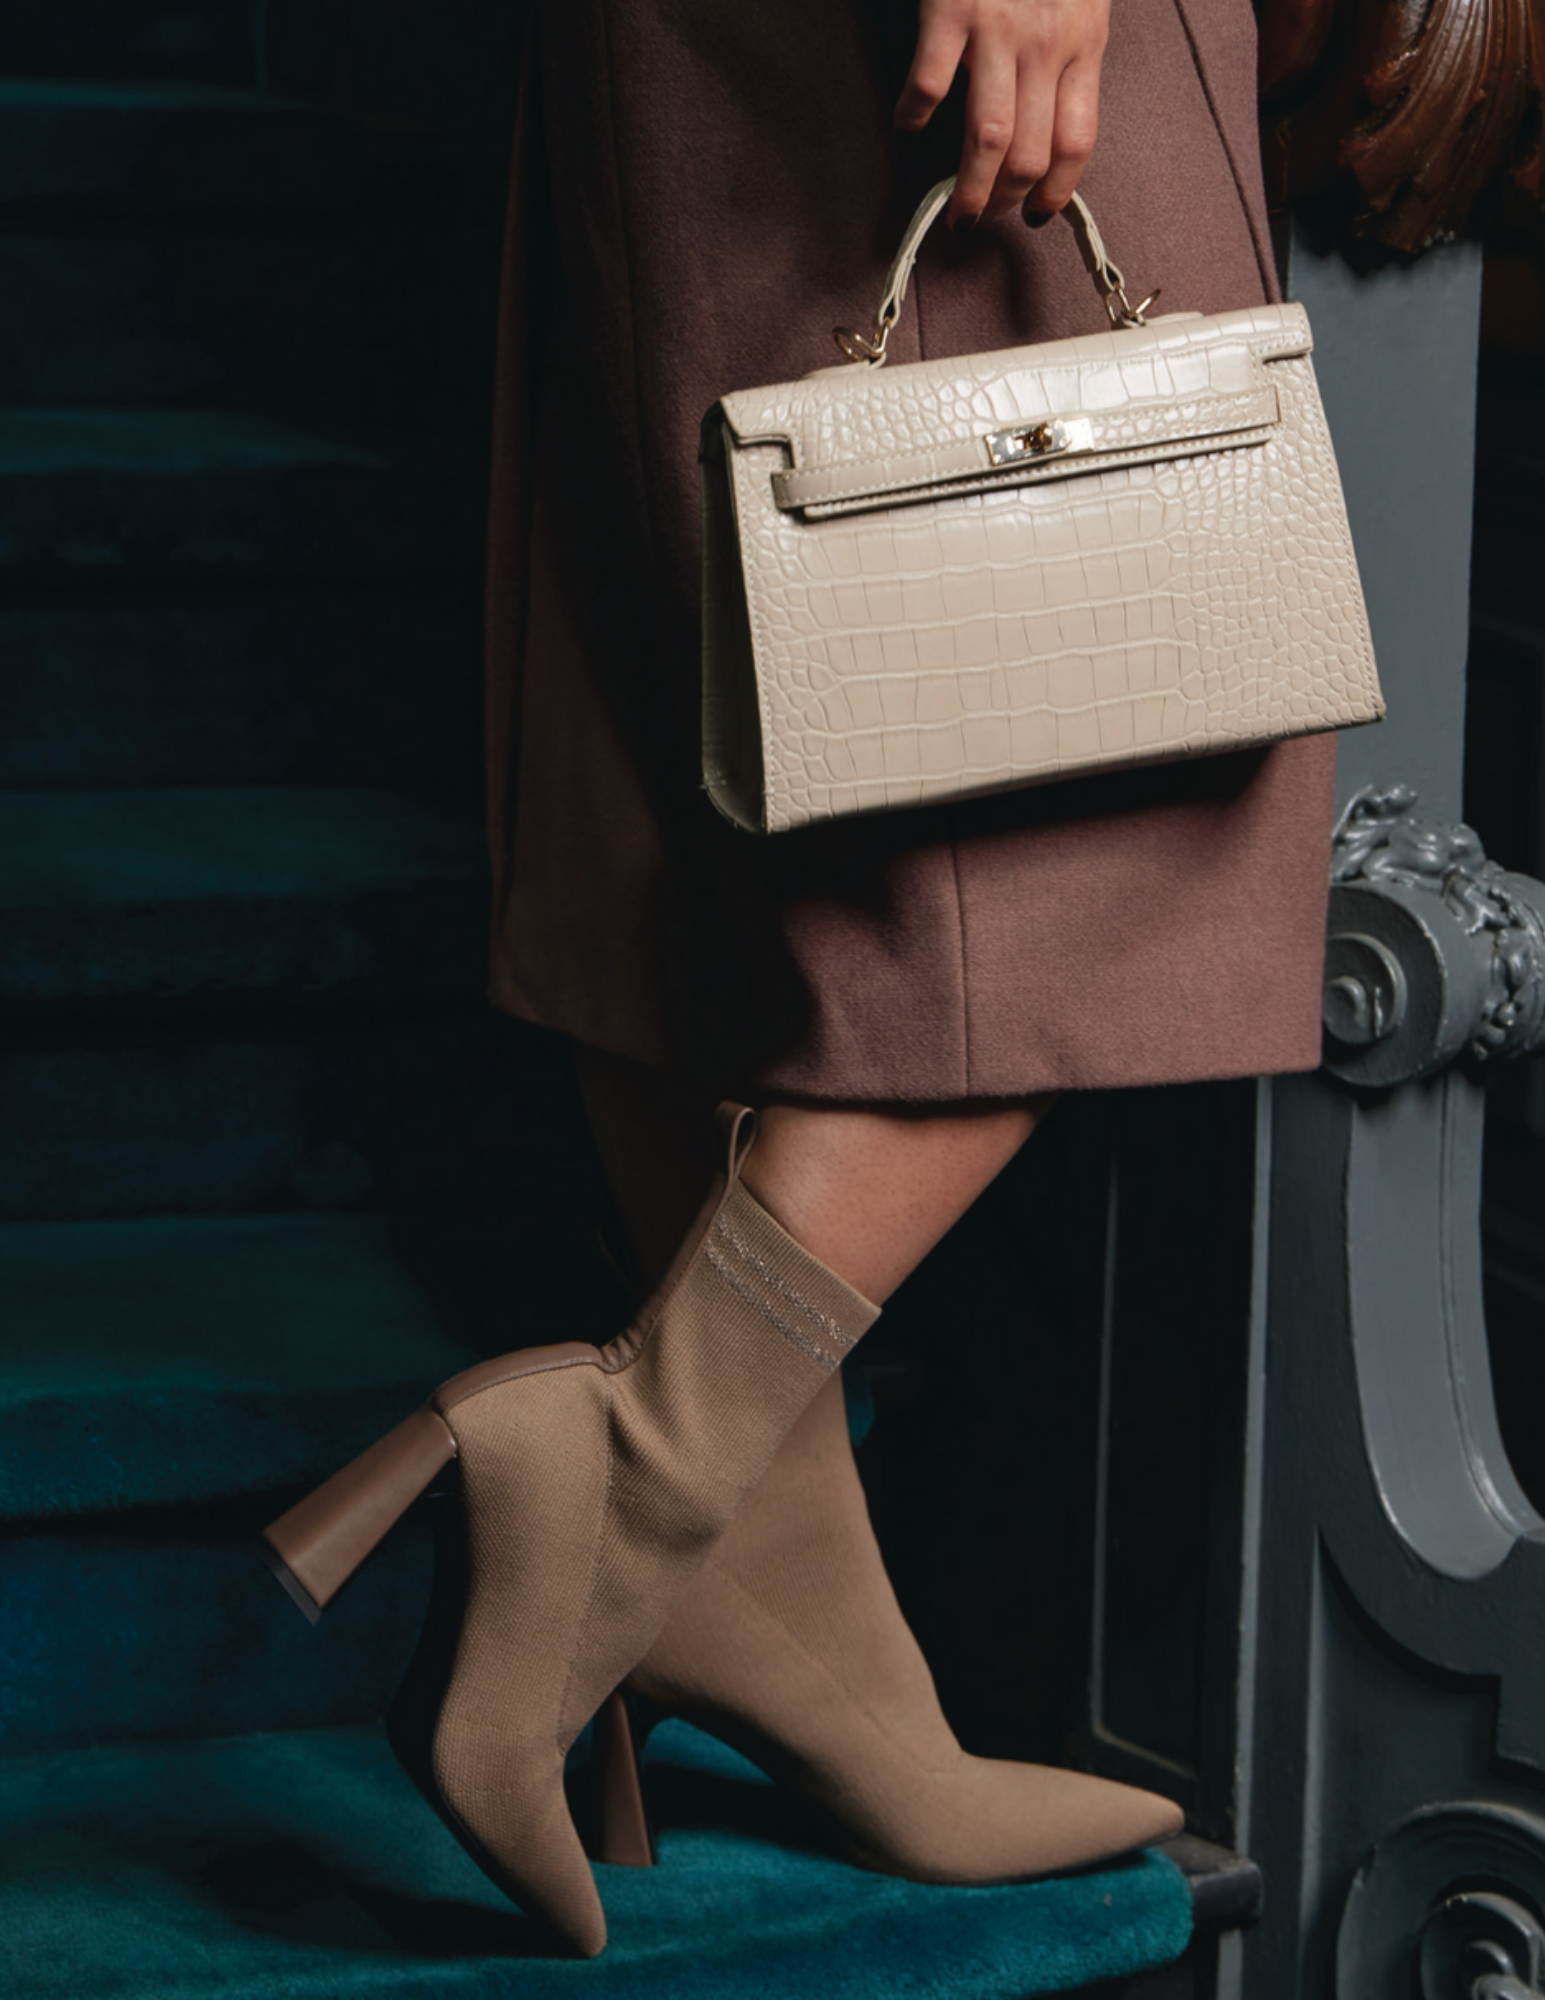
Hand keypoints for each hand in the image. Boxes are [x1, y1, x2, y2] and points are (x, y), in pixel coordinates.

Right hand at [895, 0, 1109, 230]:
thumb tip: (1052, 113)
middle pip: (1030, 155)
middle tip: (989, 214)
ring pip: (988, 139)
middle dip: (1006, 201)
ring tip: (958, 210)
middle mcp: (1045, 42)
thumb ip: (1071, 47)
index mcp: (1084, 40)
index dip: (1055, 191)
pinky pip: (930, 84)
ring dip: (969, 188)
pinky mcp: (950, 9)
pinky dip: (913, 116)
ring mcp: (997, 28)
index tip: (1037, 212)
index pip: (1075, 142)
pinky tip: (908, 127)